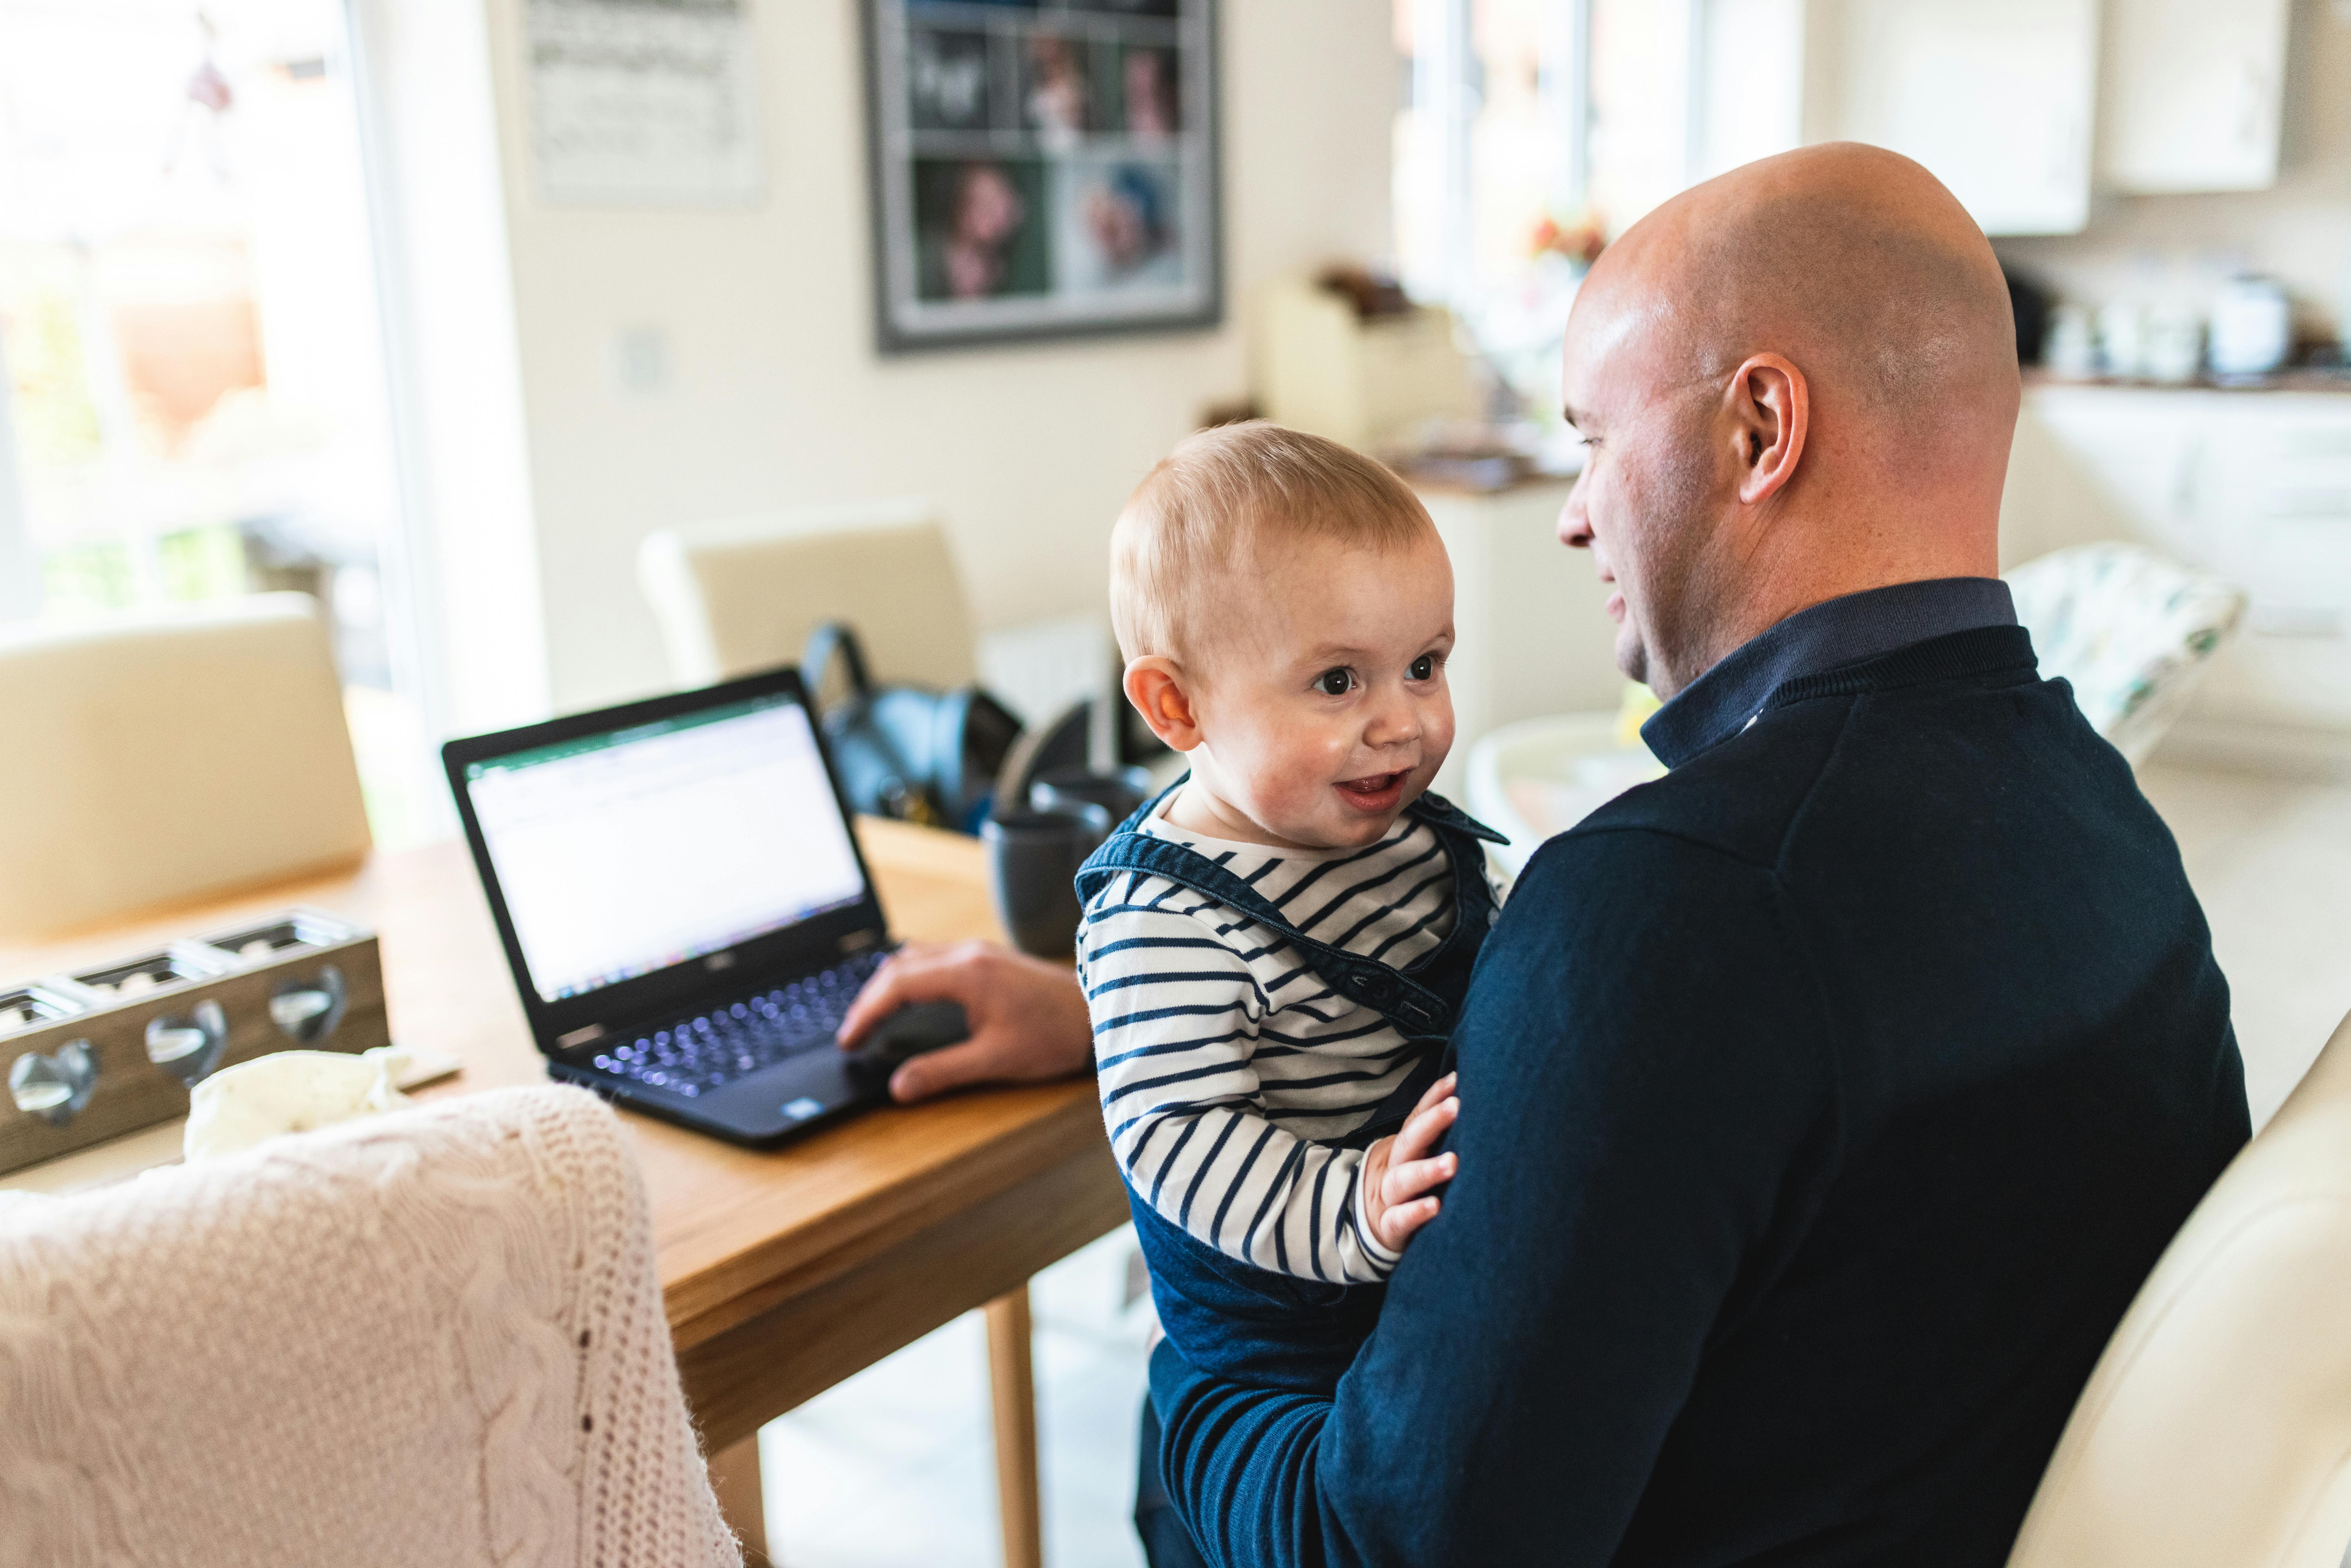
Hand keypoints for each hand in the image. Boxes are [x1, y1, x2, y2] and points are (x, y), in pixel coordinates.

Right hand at [837, 939, 1092, 1102]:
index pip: (897, 984)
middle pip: (900, 964)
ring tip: (873, 1015)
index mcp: (966, 974)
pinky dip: (912, 975)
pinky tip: (910, 997)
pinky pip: (936, 956)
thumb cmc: (1054, 1035)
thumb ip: (943, 1072)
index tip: (849, 1039)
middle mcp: (969, 953)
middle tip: (853, 1032)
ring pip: (917, 956)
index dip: (865, 1012)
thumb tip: (899, 1087)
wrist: (1099, 1013)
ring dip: (889, 983)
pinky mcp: (990, 957)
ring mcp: (981, 951)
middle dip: (869, 997)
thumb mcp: (995, 1060)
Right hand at [1360, 1073, 1459, 1253]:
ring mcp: (1389, 1198)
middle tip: (1456, 1107)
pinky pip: (1398, 1220)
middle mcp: (1394, 1168)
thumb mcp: (1419, 1159)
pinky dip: (1414, 1213)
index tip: (1457, 1080)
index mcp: (1403, 1149)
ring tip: (1452, 1163)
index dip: (1433, 1098)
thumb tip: (1476, 1106)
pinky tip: (1435, 1207)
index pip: (1416, 1118)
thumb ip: (1437, 1139)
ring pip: (1402, 1180)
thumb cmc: (1411, 1188)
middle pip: (1408, 1142)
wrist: (1374, 1227)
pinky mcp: (1390, 1227)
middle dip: (1431, 1123)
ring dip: (1426, 1170)